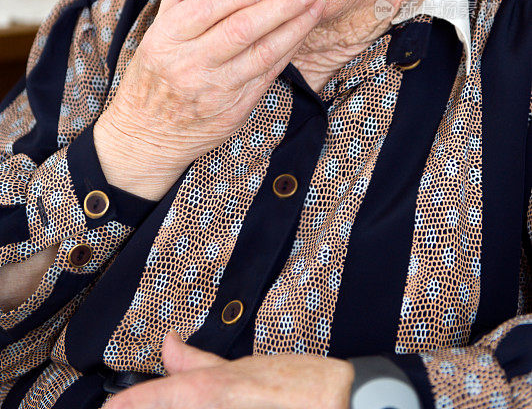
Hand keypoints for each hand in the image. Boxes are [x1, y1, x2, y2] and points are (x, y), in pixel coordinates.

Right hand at [94, 0, 324, 199]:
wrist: (146, 137)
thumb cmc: (153, 74)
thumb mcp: (155, 30)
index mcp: (167, 38)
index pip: (211, 6)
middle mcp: (190, 64)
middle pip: (244, 29)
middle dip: (282, 5)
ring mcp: (214, 90)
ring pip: (264, 53)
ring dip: (296, 27)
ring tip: (315, 5)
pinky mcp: (234, 111)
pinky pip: (268, 76)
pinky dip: (288, 52)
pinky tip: (301, 33)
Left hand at [105, 330, 353, 408]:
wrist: (346, 405)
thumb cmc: (298, 385)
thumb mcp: (247, 367)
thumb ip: (199, 363)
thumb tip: (167, 345)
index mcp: (213, 391)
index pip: (159, 398)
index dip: (130, 404)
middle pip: (175, 405)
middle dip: (151, 404)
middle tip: (130, 405)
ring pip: (190, 408)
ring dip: (178, 405)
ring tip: (189, 398)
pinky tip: (218, 404)